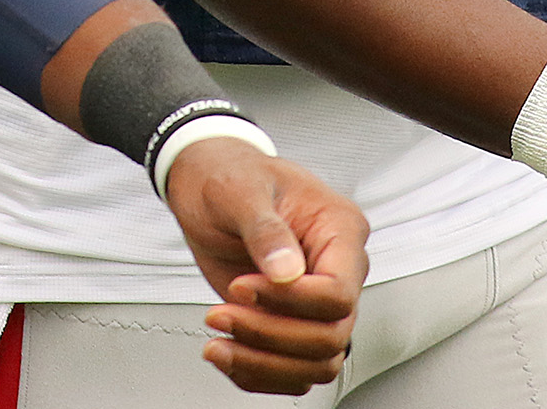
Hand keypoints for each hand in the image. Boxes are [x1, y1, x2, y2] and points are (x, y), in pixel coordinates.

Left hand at [159, 138, 368, 394]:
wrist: (207, 182)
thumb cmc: (229, 174)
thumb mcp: (240, 189)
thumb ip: (265, 229)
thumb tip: (286, 271)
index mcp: (339, 229)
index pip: (338, 292)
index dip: (291, 302)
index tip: (242, 287)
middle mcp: (335, 269)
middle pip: (331, 335)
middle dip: (272, 336)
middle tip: (221, 314)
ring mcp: (314, 299)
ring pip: (317, 361)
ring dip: (265, 364)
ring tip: (218, 344)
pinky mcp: (290, 320)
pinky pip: (293, 368)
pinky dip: (258, 373)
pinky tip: (226, 353)